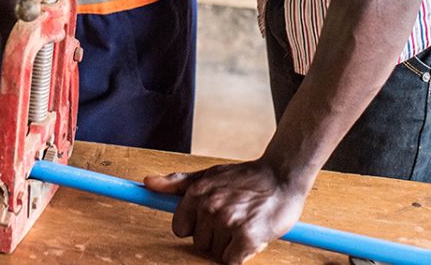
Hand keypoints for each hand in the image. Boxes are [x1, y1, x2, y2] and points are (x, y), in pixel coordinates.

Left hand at [144, 159, 309, 263]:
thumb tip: (148, 182)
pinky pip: (232, 262)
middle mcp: (210, 206)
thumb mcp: (209, 174)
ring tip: (245, 223)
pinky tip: (252, 235)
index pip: (180, 229)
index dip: (197, 228)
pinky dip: (242, 255)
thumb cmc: (246, 178)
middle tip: (234, 218)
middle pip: (199, 244)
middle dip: (215, 237)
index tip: (212, 220)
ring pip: (216, 254)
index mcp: (197, 193)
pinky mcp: (247, 237)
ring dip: (230, 245)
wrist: (283, 175)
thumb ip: (177, 183)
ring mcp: (228, 222)